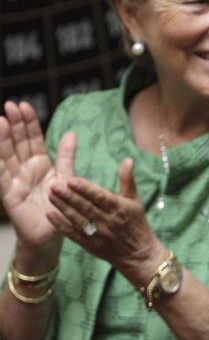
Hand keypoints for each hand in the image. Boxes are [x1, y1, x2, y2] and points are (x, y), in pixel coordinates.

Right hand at [0, 101, 73, 253]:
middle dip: (15, 124)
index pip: (33, 139)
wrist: (52, 234)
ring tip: (1, 121)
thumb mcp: (67, 178)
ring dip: (3, 139)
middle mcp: (26, 169)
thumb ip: (67, 156)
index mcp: (41, 164)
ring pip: (8, 156)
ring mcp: (16, 181)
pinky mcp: (10, 195)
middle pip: (18, 143)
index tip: (24, 105)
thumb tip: (71, 132)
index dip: (28, 123)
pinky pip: (2, 176)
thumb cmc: (60, 206)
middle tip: (11, 105)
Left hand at [46, 157, 164, 281]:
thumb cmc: (136, 224)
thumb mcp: (135, 201)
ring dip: (63, 207)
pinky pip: (72, 233)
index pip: (100, 197)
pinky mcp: (89, 244)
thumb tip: (128, 159)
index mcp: (120, 208)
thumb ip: (127, 180)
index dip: (86, 189)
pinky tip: (49, 214)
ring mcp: (97, 234)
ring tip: (50, 195)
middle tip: (54, 184)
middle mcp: (108, 221)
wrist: (138, 255)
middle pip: (86, 207)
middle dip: (69, 196)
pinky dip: (60, 224)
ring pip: (77, 219)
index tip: (72, 180)